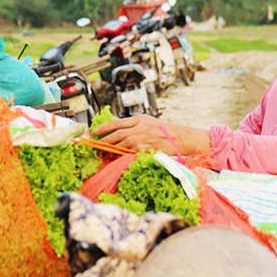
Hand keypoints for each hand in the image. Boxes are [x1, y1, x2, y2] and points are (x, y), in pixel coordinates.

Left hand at [94, 115, 210, 155]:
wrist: (181, 137)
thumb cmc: (165, 130)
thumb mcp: (149, 122)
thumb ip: (134, 126)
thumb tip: (118, 132)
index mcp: (140, 119)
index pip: (118, 122)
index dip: (105, 127)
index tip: (95, 131)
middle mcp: (141, 127)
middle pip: (118, 134)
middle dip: (105, 139)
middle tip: (96, 144)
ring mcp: (145, 137)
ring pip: (124, 143)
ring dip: (112, 148)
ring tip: (104, 152)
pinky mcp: (149, 147)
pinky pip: (133, 151)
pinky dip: (124, 154)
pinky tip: (118, 157)